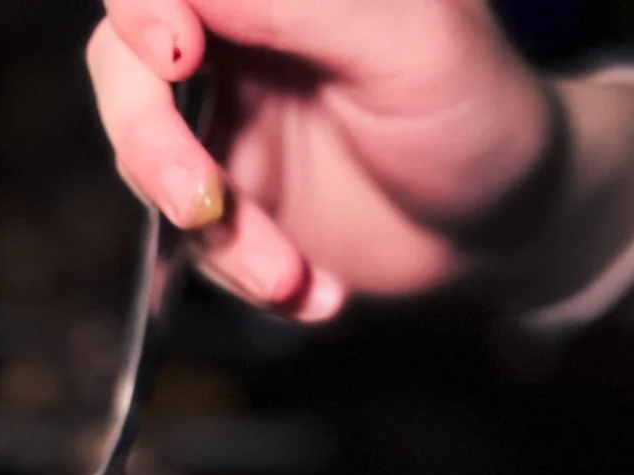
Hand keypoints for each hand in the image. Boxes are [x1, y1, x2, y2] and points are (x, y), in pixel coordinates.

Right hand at [89, 0, 558, 318]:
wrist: (508, 227)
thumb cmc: (481, 114)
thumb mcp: (411, 43)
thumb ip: (302, 1)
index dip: (145, 10)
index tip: (176, 54)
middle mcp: (236, 35)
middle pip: (125, 62)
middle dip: (153, 142)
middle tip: (204, 201)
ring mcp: (224, 120)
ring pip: (145, 160)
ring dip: (214, 234)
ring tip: (287, 274)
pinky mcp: (228, 198)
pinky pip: (185, 239)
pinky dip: (239, 274)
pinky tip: (313, 286)